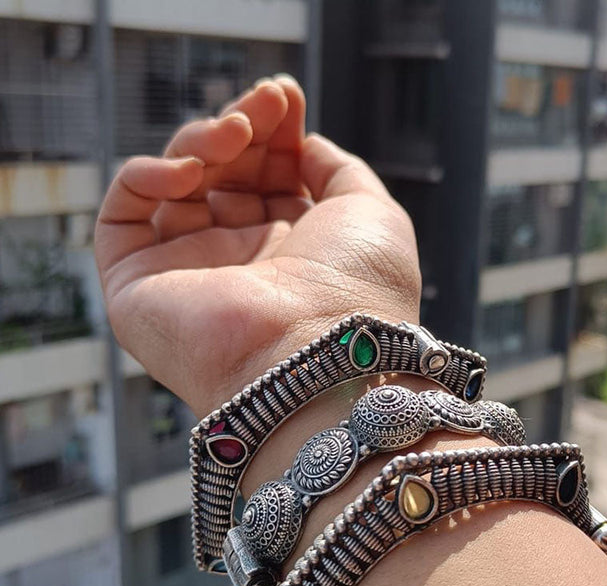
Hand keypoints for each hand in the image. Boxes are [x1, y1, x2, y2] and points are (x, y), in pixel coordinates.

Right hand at [94, 76, 420, 415]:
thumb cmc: (357, 290)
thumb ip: (337, 170)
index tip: (285, 95)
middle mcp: (242, 264)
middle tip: (264, 101)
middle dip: (243, 128)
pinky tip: (189, 171)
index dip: (273, 132)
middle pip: (224, 176)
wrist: (318, 357)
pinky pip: (123, 216)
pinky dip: (147, 176)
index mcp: (294, 252)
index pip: (268, 178)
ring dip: (202, 143)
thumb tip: (303, 144)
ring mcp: (190, 274)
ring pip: (175, 187)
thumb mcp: (371, 213)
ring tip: (236, 131)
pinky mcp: (138, 288)